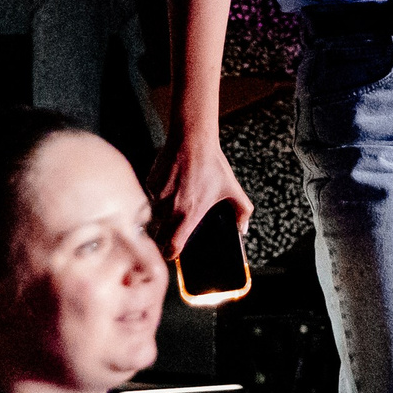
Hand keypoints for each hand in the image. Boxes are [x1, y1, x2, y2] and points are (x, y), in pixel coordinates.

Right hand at [155, 131, 252, 258]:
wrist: (192, 139)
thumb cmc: (212, 164)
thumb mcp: (232, 188)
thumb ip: (242, 211)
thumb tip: (242, 228)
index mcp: (188, 215)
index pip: (171, 248)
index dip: (172, 253)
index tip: (175, 251)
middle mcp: (169, 210)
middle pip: (159, 236)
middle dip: (164, 237)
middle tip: (174, 230)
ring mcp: (157, 196)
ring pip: (154, 215)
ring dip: (162, 214)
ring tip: (177, 200)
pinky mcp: (150, 184)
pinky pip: (150, 197)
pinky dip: (158, 196)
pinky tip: (172, 184)